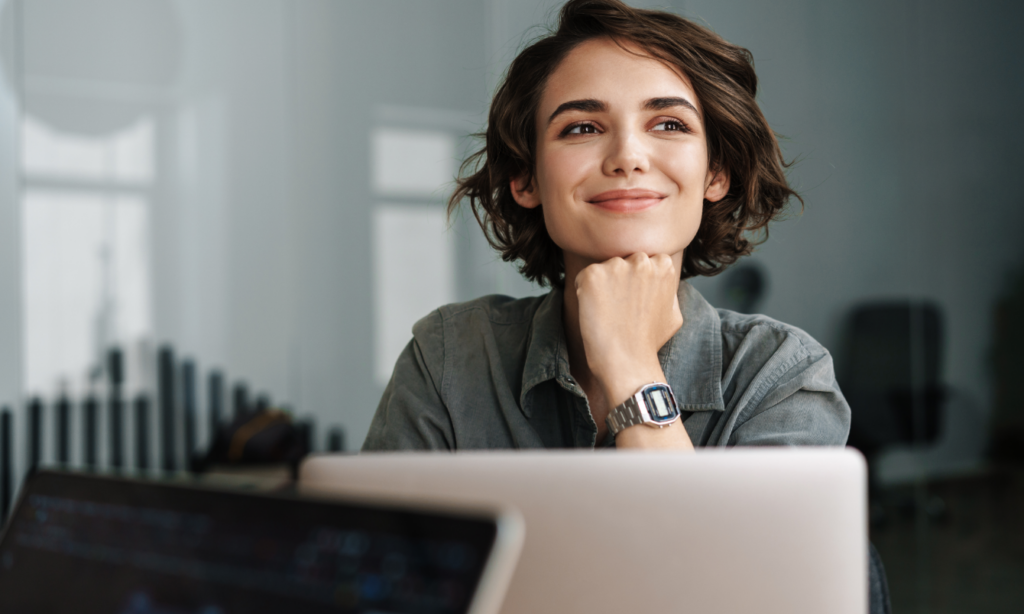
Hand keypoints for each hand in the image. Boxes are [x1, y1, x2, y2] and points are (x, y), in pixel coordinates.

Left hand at [574, 252, 682, 406]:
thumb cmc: (649, 342)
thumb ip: (668, 290)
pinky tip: (595, 312)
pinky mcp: (593, 275)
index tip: (634, 302)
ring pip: (603, 269)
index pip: (643, 260)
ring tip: (608, 313)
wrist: (627, 362)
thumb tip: (663, 281)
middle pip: (622, 261)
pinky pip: (583, 278)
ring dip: (602, 286)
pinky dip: (584, 293)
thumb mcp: (673, 313)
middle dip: (619, 279)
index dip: (636, 282)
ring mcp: (616, 266)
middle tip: (619, 308)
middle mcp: (641, 260)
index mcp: (663, 265)